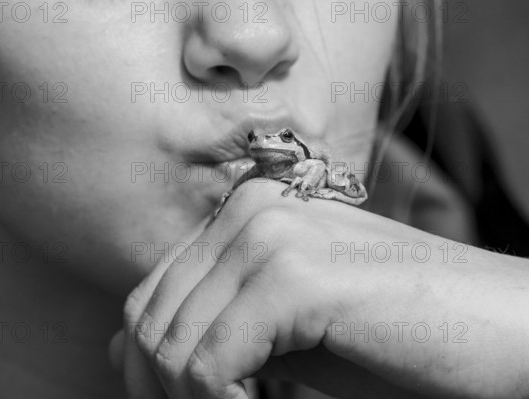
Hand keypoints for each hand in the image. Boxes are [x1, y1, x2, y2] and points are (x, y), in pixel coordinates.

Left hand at [110, 180, 528, 397]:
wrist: (502, 330)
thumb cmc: (396, 338)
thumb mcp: (282, 337)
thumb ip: (211, 329)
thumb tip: (121, 350)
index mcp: (245, 214)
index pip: (152, 296)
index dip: (151, 367)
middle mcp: (250, 209)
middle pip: (149, 319)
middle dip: (161, 390)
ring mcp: (272, 234)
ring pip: (170, 345)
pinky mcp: (297, 274)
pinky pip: (210, 364)